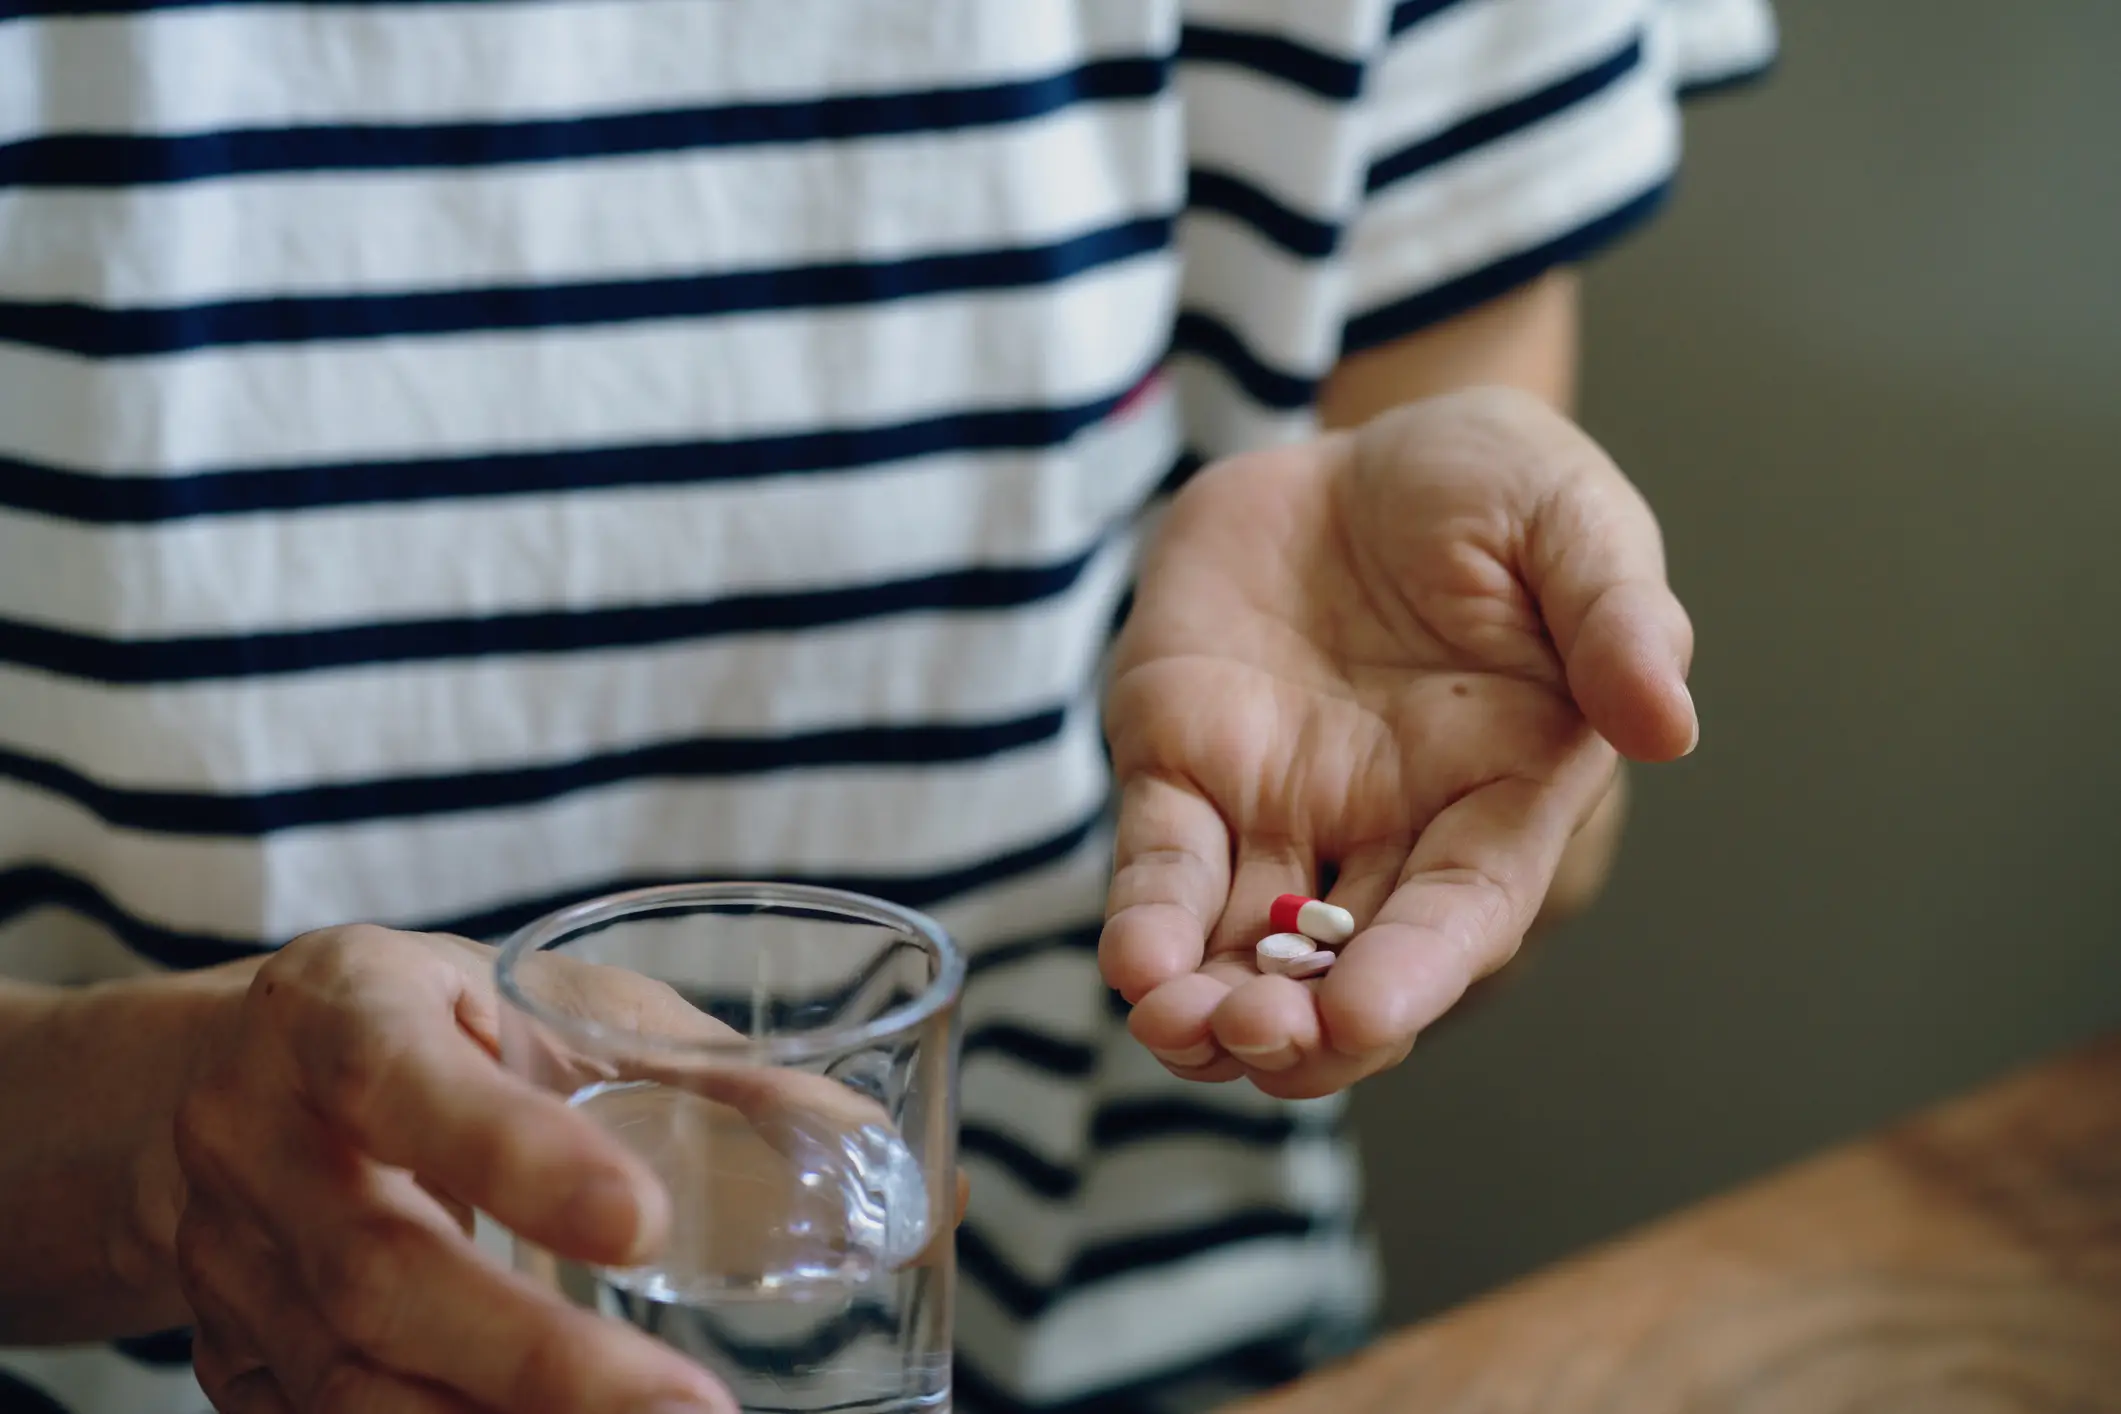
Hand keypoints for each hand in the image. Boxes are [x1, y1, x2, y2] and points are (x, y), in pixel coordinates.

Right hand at [172, 926, 734, 1413]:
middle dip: (536, 1359)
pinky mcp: (233, 1358)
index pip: (397, 1078)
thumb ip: (684, 1059)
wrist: (238, 1078)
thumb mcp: (537, 996)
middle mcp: (256, 1142)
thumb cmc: (434, 1022)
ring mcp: (228, 1264)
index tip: (642, 1224)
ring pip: (345, 1383)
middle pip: (377, 1272)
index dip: (510, 1156)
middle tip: (689, 1409)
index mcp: (333, 1014)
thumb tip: (852, 1130)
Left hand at [1100, 387, 1696, 1097]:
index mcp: (1501, 796)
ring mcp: (1280, 809)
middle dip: (1301, 1021)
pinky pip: (1160, 866)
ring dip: (1207, 1005)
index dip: (1413, 975)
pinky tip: (1132, 968)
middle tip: (1258, 1036)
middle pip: (1346, 964)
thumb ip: (1618, 618)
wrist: (1363, 449)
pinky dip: (1144, 923)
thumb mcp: (1574, 522)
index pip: (1460, 914)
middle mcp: (1388, 830)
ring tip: (1174, 1028)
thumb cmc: (1496, 489)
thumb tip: (1668, 725)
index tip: (1364, 1017)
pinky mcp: (1184, 765)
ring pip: (1241, 944)